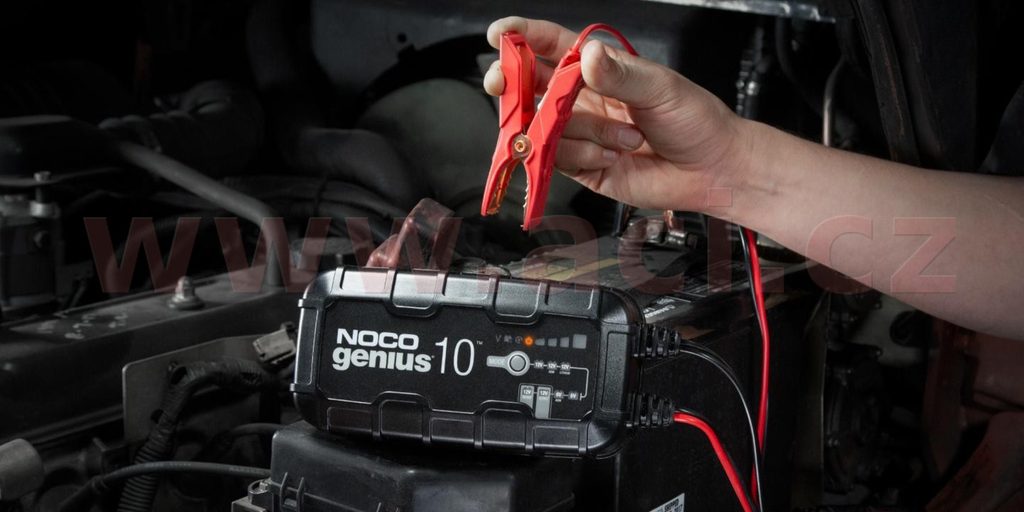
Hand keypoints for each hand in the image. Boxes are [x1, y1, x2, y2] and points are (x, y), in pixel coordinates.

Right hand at [484, 17, 752, 211]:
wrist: (712, 170)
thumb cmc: (695, 120)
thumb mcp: (660, 88)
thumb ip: (620, 73)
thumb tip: (588, 55)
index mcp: (600, 68)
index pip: (552, 45)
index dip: (522, 37)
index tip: (499, 33)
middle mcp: (584, 98)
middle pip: (531, 86)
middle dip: (513, 84)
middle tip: (502, 83)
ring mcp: (580, 133)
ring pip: (546, 127)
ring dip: (582, 132)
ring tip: (626, 137)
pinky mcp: (582, 165)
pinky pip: (558, 159)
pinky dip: (582, 155)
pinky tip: (611, 155)